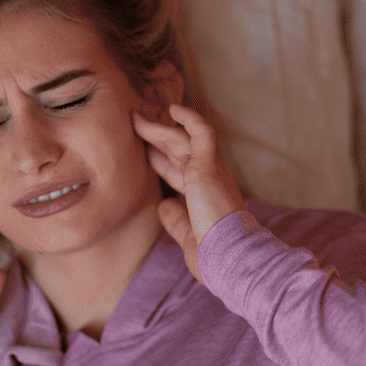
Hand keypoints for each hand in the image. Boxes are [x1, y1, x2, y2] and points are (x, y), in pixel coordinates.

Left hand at [133, 103, 245, 281]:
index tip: (146, 153)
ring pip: (181, 139)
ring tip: (136, 117)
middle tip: (136, 125)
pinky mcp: (208, 166)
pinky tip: (173, 109)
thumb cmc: (214, 255)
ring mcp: (210, 171)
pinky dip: (189, 118)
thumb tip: (163, 206)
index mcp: (205, 196)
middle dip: (156, 139)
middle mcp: (210, 179)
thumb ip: (176, 220)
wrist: (230, 257)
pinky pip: (201, 132)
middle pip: (177, 152)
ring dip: (158, 128)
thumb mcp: (188, 236)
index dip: (161, 162)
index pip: (179, 172)